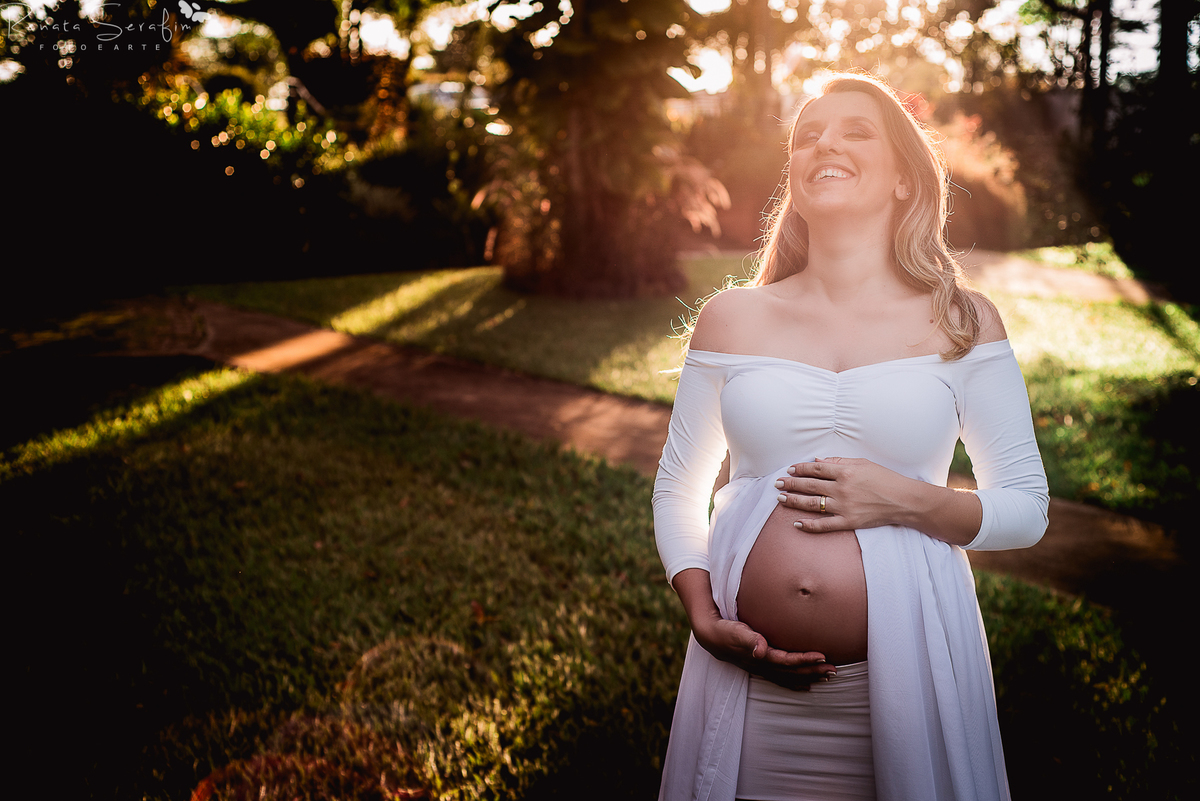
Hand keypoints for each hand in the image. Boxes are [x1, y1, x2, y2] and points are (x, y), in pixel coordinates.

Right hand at [691, 613, 834, 690]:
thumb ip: (748, 639)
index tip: (822, 656)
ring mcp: (761, 669)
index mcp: (759, 657)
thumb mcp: (734, 631)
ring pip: (789, 677)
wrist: (710, 636)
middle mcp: (762, 666)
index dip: (804, 660)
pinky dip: (795, 682)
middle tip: (834, 671)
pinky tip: (806, 685)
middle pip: (792, 672)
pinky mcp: (760, 666)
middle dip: (813, 672)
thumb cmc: (724, 630)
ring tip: (827, 678)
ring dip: (808, 678)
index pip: (786, 661)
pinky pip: (782, 678)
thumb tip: (761, 649)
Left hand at [775, 457, 982, 544]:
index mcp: (845, 472)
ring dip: (794, 501)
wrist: (904, 500)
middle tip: (778, 483)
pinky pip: (824, 525)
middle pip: (809, 486)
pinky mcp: (849, 522)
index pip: (815, 470)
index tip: (789, 470)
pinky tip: (797, 523)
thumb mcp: (863, 463)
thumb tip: (817, 462)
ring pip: (812, 504)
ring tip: (781, 499)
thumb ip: (839, 463)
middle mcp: (842, 489)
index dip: (800, 469)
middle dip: (791, 484)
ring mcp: (844, 507)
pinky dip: (809, 525)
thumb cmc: (885, 479)